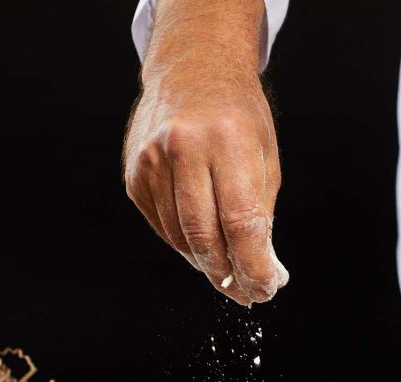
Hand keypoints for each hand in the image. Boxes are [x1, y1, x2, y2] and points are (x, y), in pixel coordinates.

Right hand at [123, 0, 287, 305]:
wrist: (193, 70)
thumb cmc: (238, 116)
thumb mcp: (264, 156)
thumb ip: (261, 213)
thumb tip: (262, 272)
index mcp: (227, 142)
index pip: (241, 224)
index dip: (253, 267)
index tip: (265, 290)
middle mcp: (184, 150)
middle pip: (205, 237)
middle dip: (230, 273)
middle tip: (247, 292)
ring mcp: (152, 162)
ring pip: (180, 238)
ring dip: (206, 264)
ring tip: (228, 272)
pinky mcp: (135, 176)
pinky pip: (162, 226)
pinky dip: (184, 244)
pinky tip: (202, 246)